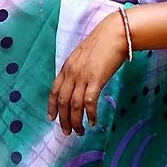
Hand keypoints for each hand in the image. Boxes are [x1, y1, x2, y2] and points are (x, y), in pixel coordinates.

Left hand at [47, 11, 127, 135]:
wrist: (115, 33)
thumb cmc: (102, 43)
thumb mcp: (83, 56)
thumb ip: (78, 69)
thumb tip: (78, 83)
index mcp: (67, 67)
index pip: (54, 90)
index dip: (51, 106)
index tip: (51, 118)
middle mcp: (71, 73)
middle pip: (62, 101)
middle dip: (63, 119)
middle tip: (66, 132)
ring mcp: (83, 76)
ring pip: (74, 105)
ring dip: (76, 121)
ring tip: (79, 132)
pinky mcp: (96, 80)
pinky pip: (89, 102)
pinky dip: (90, 114)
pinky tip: (93, 122)